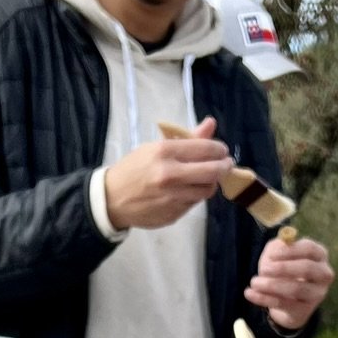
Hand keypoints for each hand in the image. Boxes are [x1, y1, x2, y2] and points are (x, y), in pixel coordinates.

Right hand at [104, 115, 231, 229]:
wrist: (111, 198)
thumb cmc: (134, 168)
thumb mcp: (156, 147)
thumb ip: (187, 138)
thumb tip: (211, 123)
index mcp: (164, 152)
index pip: (205, 149)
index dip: (219, 149)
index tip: (222, 150)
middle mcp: (170, 175)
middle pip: (212, 172)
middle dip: (224, 166)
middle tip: (226, 164)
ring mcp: (172, 197)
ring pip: (207, 190)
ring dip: (212, 183)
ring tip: (207, 177)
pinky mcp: (173, 214)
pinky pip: (194, 203)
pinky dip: (196, 195)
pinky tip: (190, 189)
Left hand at [244, 234, 333, 329]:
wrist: (289, 300)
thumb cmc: (285, 269)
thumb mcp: (280, 254)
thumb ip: (277, 247)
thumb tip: (275, 251)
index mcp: (319, 255)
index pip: (309, 249)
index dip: (289, 251)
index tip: (271, 255)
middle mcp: (323, 274)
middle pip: (307, 268)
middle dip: (283, 268)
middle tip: (263, 269)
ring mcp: (316, 294)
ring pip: (296, 289)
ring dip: (271, 285)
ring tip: (254, 282)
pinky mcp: (304, 310)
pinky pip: (283, 304)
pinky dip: (264, 298)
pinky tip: (250, 293)